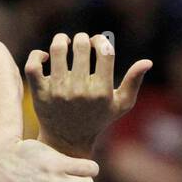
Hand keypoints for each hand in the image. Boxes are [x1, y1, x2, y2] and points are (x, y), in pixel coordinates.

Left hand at [27, 32, 151, 155]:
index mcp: (101, 92)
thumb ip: (134, 82)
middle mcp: (80, 91)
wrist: (67, 142)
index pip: (104, 51)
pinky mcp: (40, 92)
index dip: (100, 40)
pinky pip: (33, 63)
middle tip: (81, 43)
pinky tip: (46, 57)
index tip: (97, 43)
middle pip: (80, 45)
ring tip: (64, 43)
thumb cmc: (98, 119)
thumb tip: (148, 61)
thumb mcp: (120, 105)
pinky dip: (38, 54)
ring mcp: (58, 91)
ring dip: (61, 39)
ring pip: (56, 49)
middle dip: (82, 38)